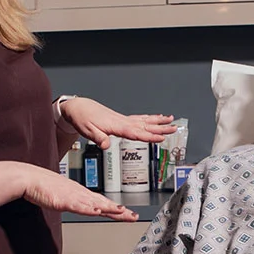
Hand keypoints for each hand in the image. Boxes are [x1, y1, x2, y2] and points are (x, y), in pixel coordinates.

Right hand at [22, 166, 138, 219]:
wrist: (30, 178)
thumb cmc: (44, 186)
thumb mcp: (64, 197)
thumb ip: (74, 203)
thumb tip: (83, 209)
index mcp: (81, 194)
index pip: (103, 203)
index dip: (117, 209)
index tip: (128, 213)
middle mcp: (81, 194)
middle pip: (104, 204)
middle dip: (120, 211)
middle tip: (134, 216)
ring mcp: (73, 196)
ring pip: (94, 204)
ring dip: (108, 208)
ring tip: (121, 212)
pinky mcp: (62, 200)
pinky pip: (77, 206)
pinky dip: (88, 209)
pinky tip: (96, 211)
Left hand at [60, 97, 175, 148]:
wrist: (78, 107)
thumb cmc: (82, 118)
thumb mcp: (86, 130)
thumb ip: (98, 138)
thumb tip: (106, 145)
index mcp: (115, 125)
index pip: (135, 132)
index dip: (149, 136)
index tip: (161, 137)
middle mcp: (122, 121)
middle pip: (145, 126)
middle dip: (160, 128)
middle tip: (174, 128)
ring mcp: (123, 119)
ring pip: (144, 121)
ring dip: (158, 121)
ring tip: (171, 120)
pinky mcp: (121, 119)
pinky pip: (139, 119)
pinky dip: (149, 118)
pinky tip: (156, 118)